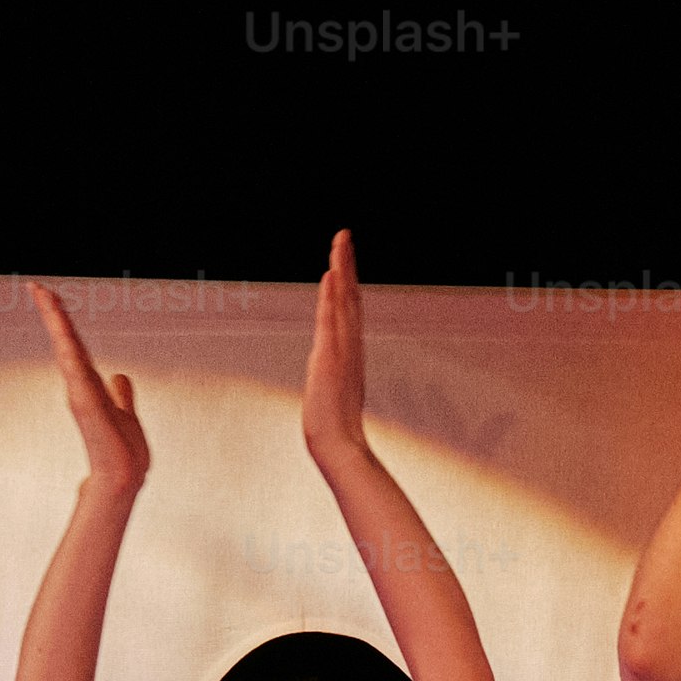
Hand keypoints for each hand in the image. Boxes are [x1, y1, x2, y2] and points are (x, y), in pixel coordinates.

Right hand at [36, 288, 147, 484]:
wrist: (124, 478)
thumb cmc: (124, 452)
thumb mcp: (126, 413)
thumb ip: (122, 394)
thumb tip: (120, 376)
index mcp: (89, 386)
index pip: (75, 346)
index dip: (64, 322)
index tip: (50, 297)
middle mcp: (80, 387)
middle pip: (65, 342)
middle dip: (52, 313)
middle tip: (37, 285)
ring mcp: (80, 395)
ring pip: (67, 350)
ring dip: (57, 322)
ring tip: (45, 295)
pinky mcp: (86, 405)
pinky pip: (76, 370)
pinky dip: (68, 350)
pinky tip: (63, 333)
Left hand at [302, 228, 368, 454]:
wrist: (337, 446)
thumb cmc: (333, 426)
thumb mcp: (332, 392)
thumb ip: (333, 376)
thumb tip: (330, 373)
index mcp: (350, 351)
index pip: (349, 308)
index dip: (347, 281)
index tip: (342, 259)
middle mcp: (350, 345)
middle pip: (350, 296)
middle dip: (347, 264)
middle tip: (344, 235)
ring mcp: (343, 350)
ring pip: (344, 301)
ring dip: (342, 269)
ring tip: (340, 241)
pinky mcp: (331, 357)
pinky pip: (332, 320)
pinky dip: (332, 296)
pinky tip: (331, 275)